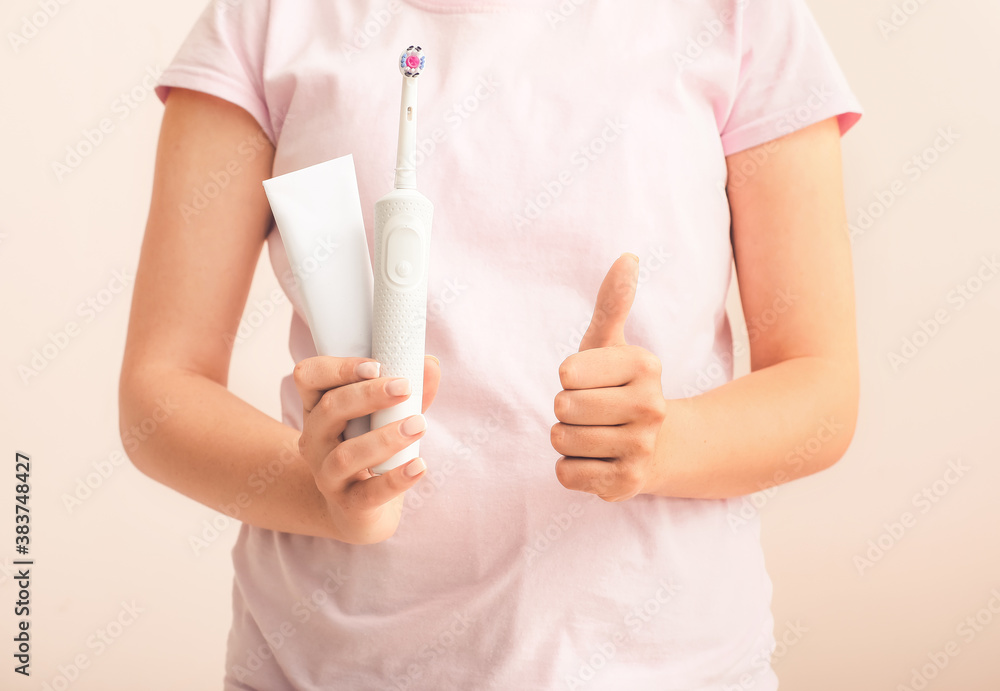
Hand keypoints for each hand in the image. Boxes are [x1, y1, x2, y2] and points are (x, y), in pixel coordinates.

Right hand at [293, 354, 440, 543]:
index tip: (376, 366)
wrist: (357, 510)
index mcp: (318, 408)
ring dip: (384, 438)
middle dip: (368, 395)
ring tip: (419, 425)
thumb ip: (407, 392)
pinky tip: (419, 466)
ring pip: (345, 455)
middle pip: (329, 409)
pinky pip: (369, 493)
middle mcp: (314, 439)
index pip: (309, 377)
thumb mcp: (386, 417)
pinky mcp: (348, 504)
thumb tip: (431, 364)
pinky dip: (396, 479)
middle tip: (405, 388)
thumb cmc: (371, 451)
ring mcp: (326, 474)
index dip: (337, 368)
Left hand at [551, 253, 668, 501]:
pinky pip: (565, 473)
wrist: (656, 447)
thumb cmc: (617, 387)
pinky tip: (595, 461)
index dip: (569, 378)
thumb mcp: (610, 344)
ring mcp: (641, 448)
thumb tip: (627, 256)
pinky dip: (570, 468)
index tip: (591, 381)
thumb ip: (612, 302)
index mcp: (645, 365)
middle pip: (563, 407)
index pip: (567, 372)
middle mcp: (650, 407)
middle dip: (565, 410)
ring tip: (593, 435)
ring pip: (561, 440)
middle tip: (591, 411)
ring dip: (565, 439)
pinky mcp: (626, 485)